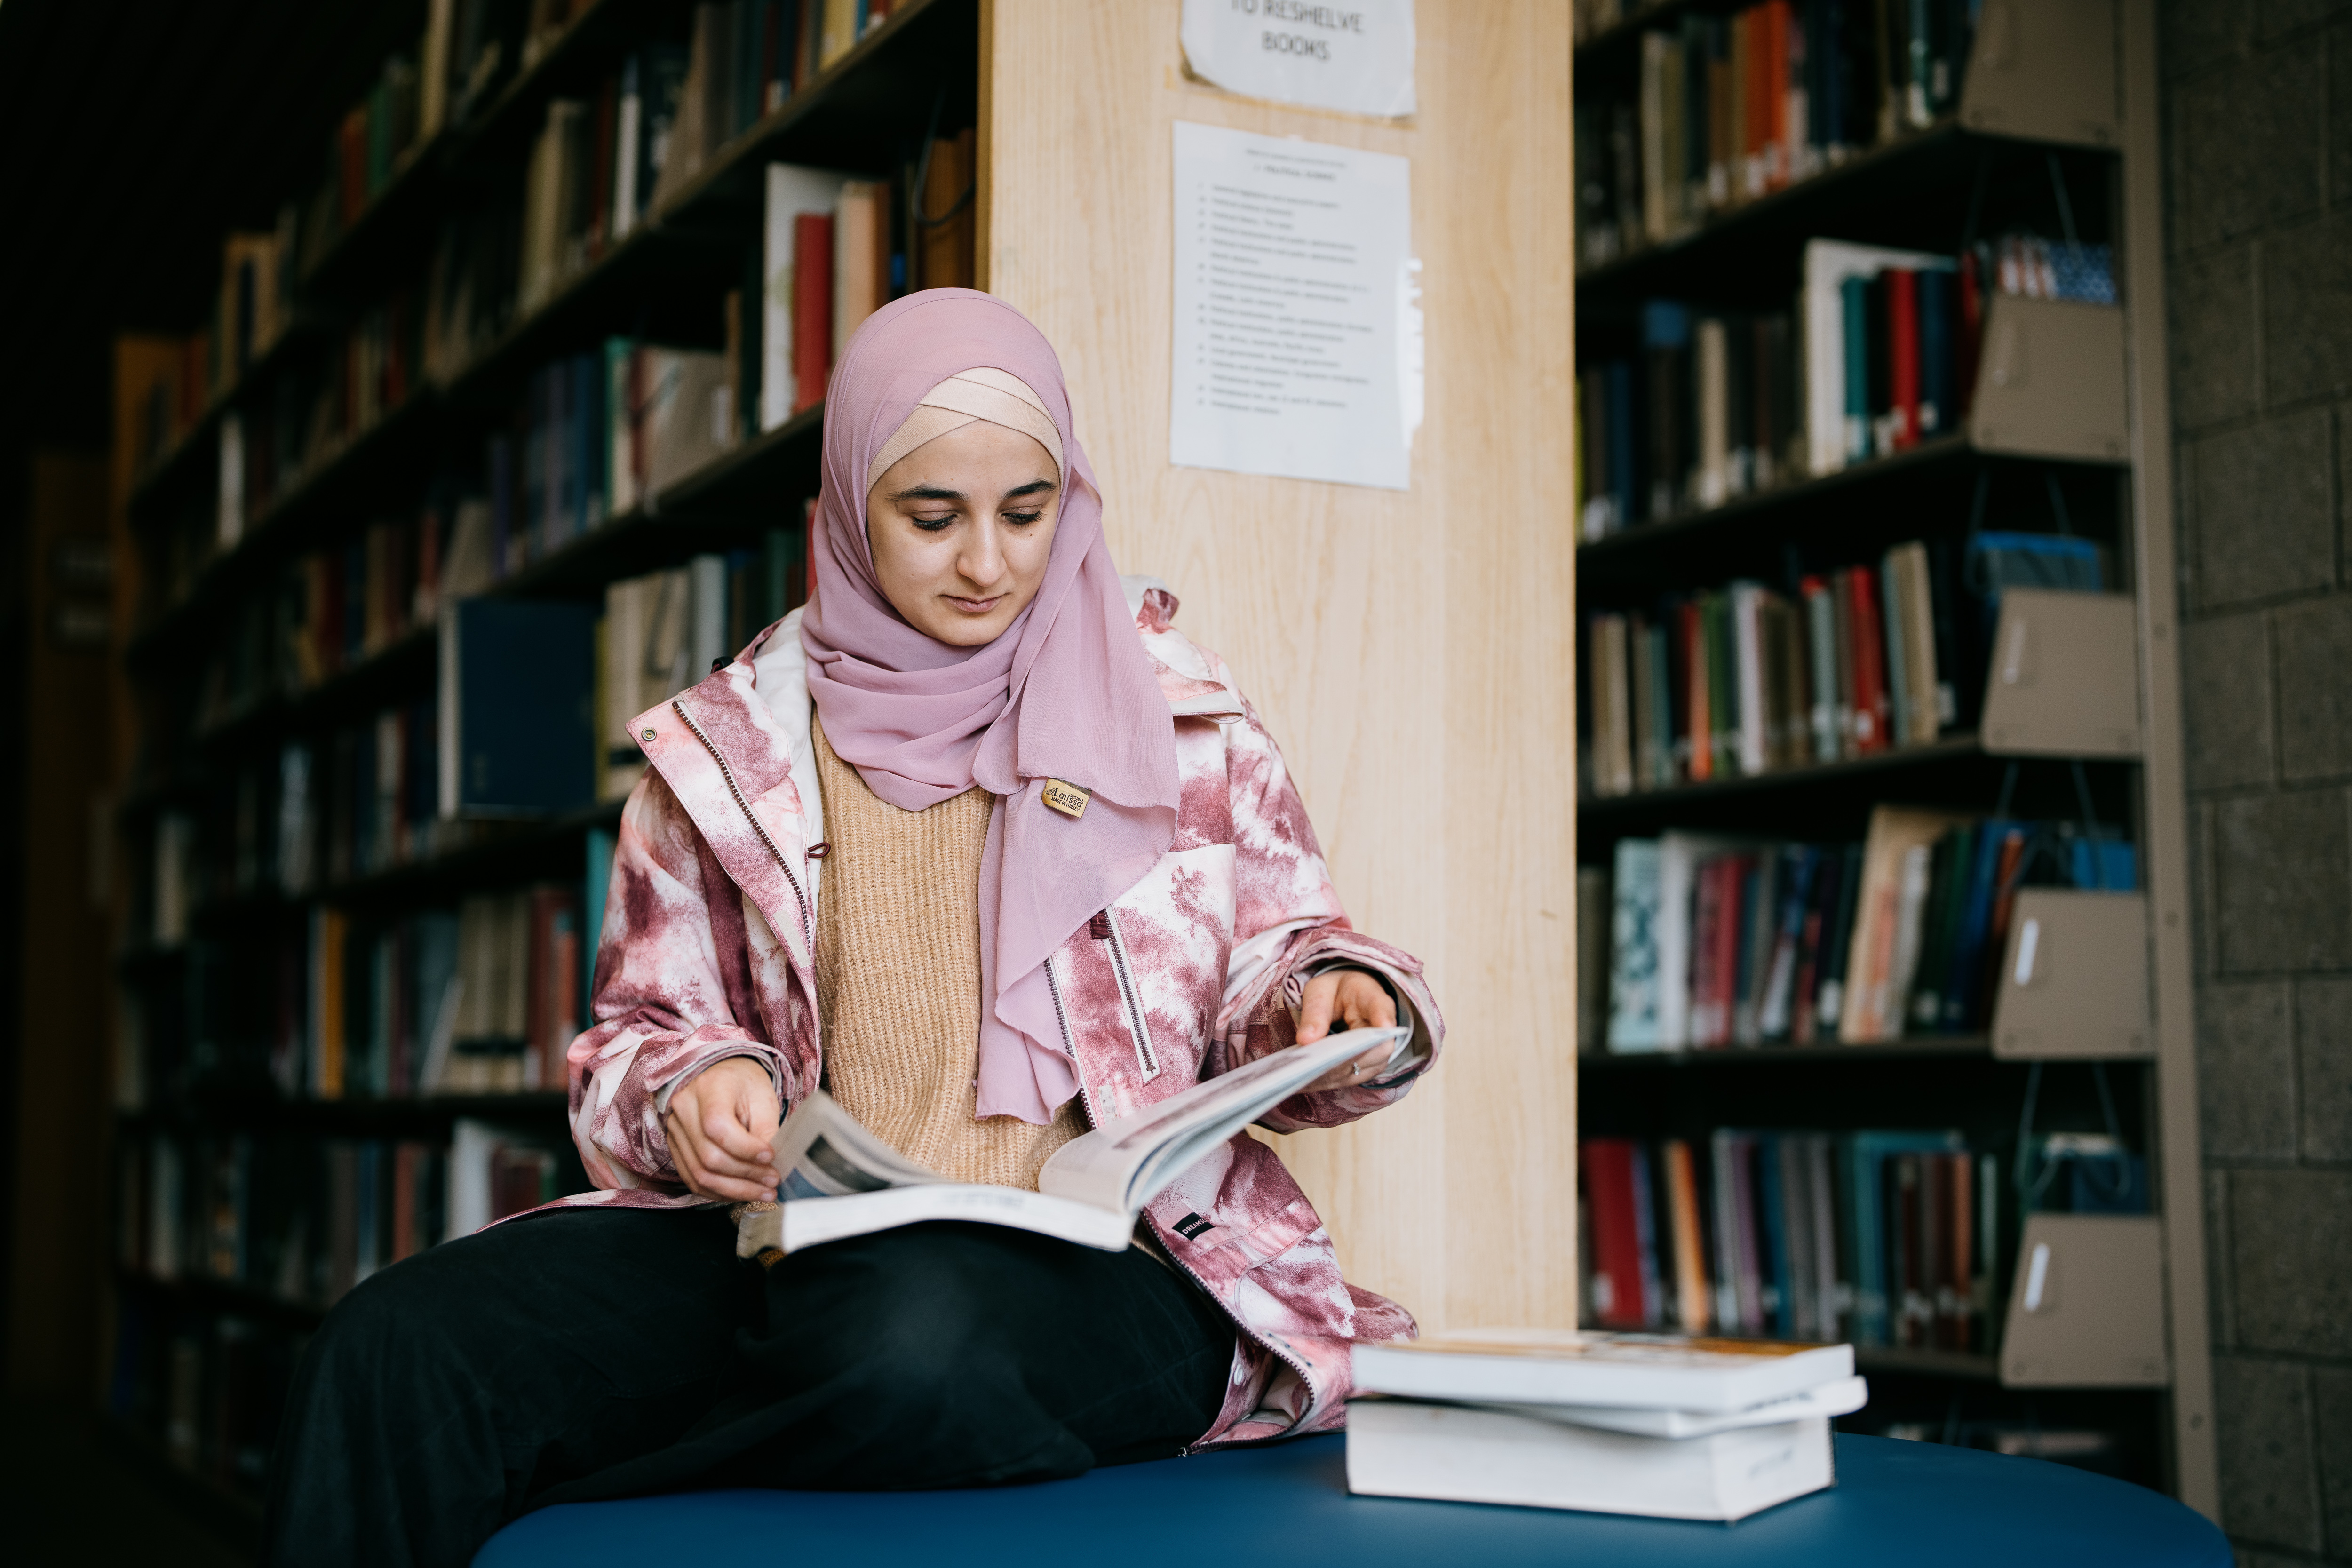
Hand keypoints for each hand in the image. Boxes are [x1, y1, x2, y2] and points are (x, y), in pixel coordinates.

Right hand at [662, 1057, 781, 1199]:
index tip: (771, 1157)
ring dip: (734, 1190)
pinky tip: (741, 1193)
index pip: (718, 1127)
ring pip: (699, 1174)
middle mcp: (684, 1108)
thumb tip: (770, 1166)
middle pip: (708, 1156)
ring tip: (763, 1193)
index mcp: (709, 1087)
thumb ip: (766, 1131)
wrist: (723, 1077)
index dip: (746, 1149)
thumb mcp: (763, 1099)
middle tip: (773, 1183)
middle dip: (745, 1176)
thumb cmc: (746, 1085)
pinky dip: (718, 1192)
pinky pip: (692, 1179)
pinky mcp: (675, 1147)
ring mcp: (674, 1129)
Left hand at [1296, 969, 1400, 1092]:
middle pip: (1376, 1049)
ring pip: (1362, 1069)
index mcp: (1371, 998)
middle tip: (1310, 1067)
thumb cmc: (1335, 992)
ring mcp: (1379, 1051)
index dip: (1384, 1018)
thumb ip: (1314, 1012)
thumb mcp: (1320, 990)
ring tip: (1301, 1079)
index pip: (1382, 1008)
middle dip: (1343, 1060)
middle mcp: (1382, 1028)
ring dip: (1333, 1076)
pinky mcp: (1368, 1067)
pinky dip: (1328, 1081)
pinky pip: (1351, 1078)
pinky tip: (1305, 1083)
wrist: (1349, 999)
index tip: (1384, 1026)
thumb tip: (1305, 1040)